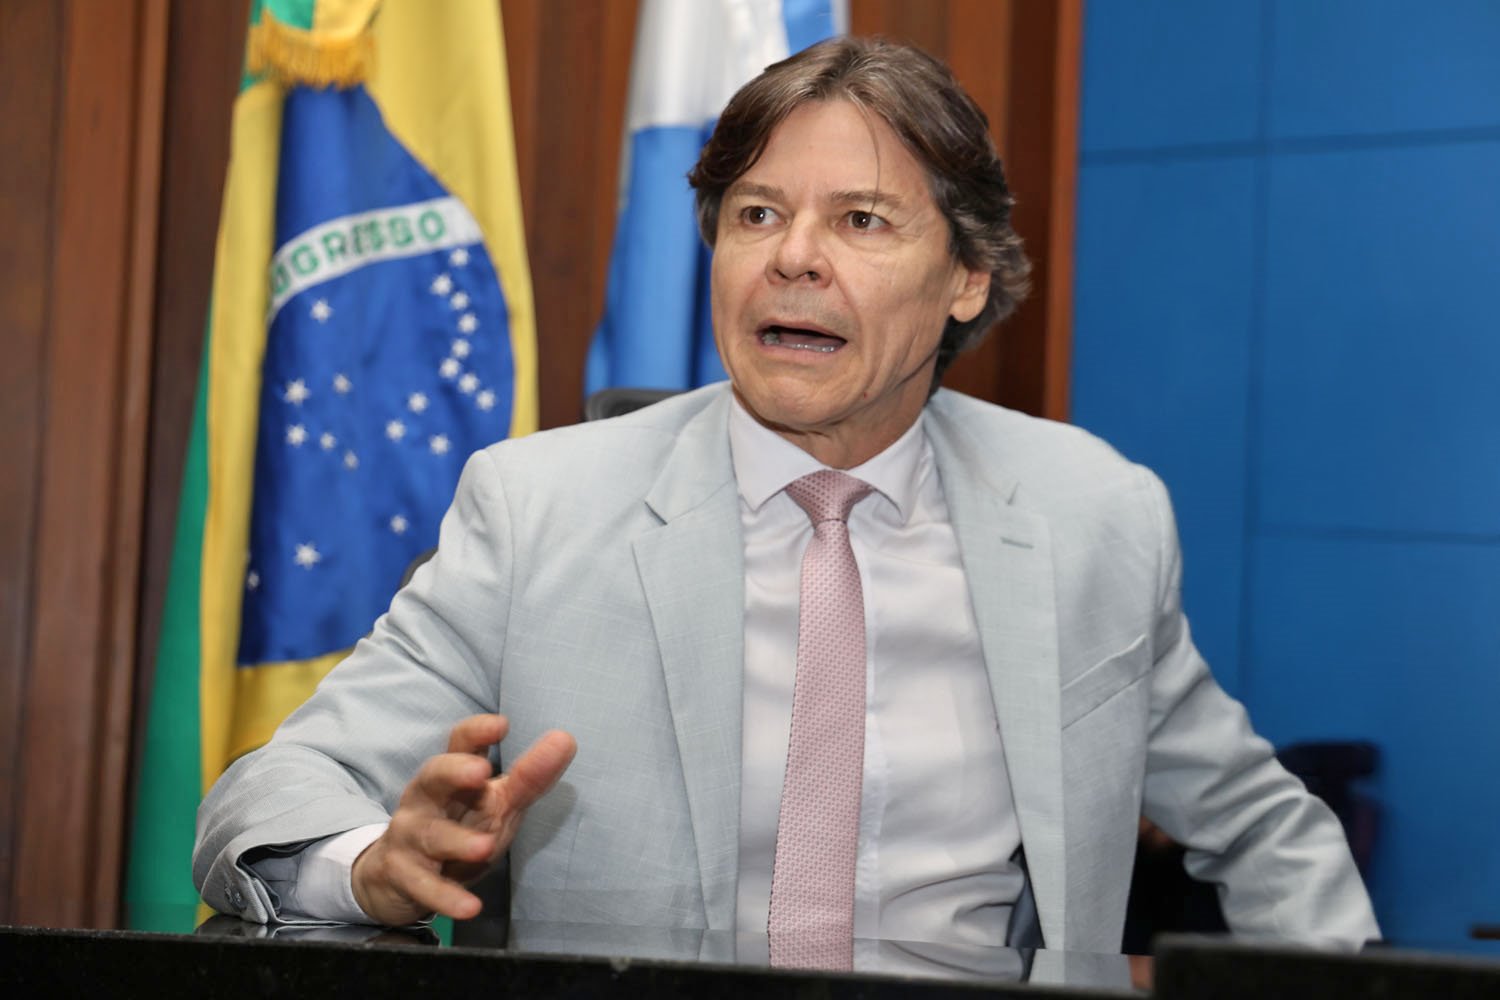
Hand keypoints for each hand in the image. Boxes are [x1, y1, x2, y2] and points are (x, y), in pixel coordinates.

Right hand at [351, 714, 575, 924]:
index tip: (501, 724)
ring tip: (486, 847)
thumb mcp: (497, 803)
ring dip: (457, 841)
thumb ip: (530, 776)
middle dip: (453, 771)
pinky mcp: (403, 876)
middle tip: (481, 772)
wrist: (397, 878)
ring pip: (431, 834)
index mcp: (450, 776)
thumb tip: (566, 739)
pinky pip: (424, 886)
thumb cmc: (458, 828)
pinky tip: (470, 906)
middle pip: (432, 776)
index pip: (459, 744)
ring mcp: (411, 837)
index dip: (477, 732)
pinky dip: (446, 897)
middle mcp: (425, 799)